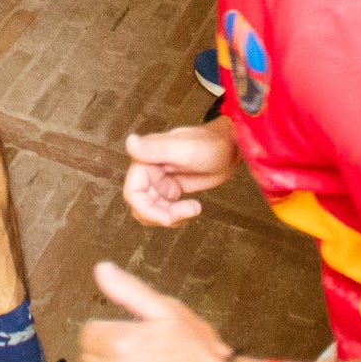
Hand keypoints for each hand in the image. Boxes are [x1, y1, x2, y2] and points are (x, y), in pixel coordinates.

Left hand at [76, 261, 234, 361]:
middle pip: (88, 360)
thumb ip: (128, 290)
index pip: (87, 333)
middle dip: (107, 355)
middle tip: (138, 357)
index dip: (109, 331)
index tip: (129, 337)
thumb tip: (101, 269)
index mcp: (120, 343)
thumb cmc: (198, 354)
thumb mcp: (168, 311)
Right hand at [121, 121, 241, 226]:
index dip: (146, 210)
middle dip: (161, 215)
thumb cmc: (211, 144)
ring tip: (194, 209)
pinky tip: (194, 208)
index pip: (133, 192)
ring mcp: (159, 180)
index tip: (167, 219)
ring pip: (152, 210)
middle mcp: (149, 170)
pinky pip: (163, 209)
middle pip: (142, 205)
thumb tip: (130, 141)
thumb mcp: (185, 149)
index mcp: (146, 159)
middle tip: (189, 212)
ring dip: (170, 216)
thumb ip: (157, 148)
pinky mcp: (171, 188)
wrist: (231, 147)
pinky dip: (176, 214)